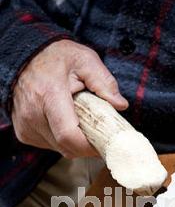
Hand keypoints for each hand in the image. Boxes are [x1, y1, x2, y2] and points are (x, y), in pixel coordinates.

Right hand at [12, 39, 127, 157]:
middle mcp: (33, 113)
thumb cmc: (56, 57)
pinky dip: (61, 139)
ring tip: (79, 120)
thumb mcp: (85, 59)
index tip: (104, 144)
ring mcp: (25, 125)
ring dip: (74, 141)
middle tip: (99, 132)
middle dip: (86, 145)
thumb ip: (104, 82)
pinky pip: (49, 145)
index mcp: (49, 94)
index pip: (69, 135)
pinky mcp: (23, 132)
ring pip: (59, 149)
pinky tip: (64, 121)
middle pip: (66, 146)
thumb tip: (120, 105)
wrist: (24, 57)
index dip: (89, 147)